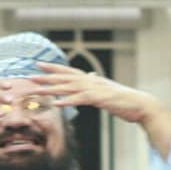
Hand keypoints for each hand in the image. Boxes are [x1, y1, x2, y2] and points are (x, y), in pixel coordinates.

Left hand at [28, 62, 164, 124]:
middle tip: (30, 76)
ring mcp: (95, 89)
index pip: (69, 71)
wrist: (140, 105)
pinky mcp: (99, 99)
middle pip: (64, 77)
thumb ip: (97, 83)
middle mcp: (91, 81)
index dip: (53, 67)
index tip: (39, 64)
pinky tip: (56, 104)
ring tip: (37, 90)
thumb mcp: (108, 89)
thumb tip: (91, 75)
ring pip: (69, 87)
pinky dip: (67, 101)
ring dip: (52, 89)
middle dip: (46, 76)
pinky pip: (80, 100)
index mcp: (92, 79)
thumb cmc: (124, 100)